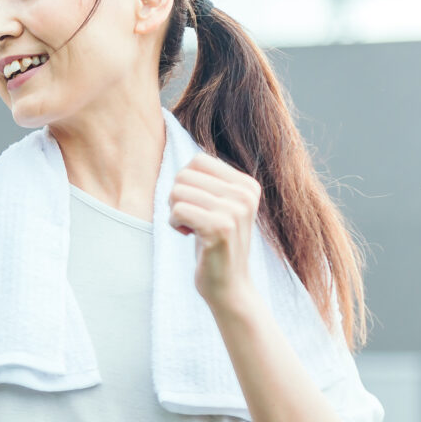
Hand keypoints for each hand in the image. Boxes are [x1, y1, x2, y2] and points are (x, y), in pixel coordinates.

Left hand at [168, 153, 260, 311]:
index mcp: (247, 184)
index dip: (186, 184)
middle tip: (193, 221)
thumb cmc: (214, 244)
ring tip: (193, 229)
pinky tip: (190, 237)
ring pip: (177, 192)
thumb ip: (207, 180)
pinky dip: (175, 225)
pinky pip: (177, 211)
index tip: (199, 207)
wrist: (229, 287)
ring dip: (175, 213)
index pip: (197, 161)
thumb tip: (173, 134)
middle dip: (177, 199)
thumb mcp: (219, 206)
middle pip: (184, 176)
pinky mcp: (221, 228)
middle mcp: (245, 193)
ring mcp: (235, 210)